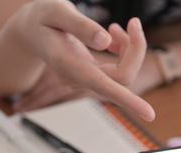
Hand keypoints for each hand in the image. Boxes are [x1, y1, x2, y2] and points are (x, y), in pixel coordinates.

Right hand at [6, 0, 153, 119]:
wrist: (31, 30)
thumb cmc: (42, 18)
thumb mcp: (56, 11)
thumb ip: (79, 25)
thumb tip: (105, 42)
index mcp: (68, 64)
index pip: (103, 85)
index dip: (127, 100)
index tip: (149, 114)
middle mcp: (79, 78)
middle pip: (122, 76)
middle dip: (136, 50)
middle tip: (133, 22)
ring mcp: (88, 79)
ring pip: (124, 73)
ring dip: (131, 49)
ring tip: (119, 26)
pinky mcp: (94, 75)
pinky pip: (120, 69)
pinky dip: (125, 50)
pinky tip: (115, 33)